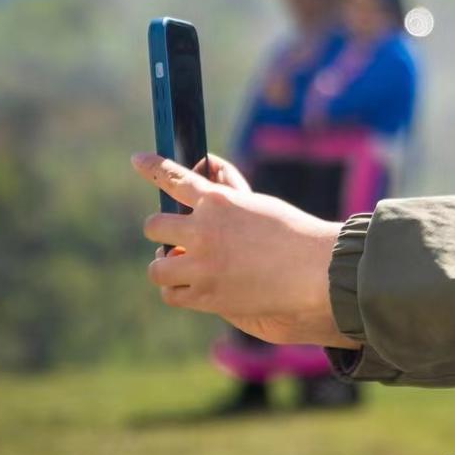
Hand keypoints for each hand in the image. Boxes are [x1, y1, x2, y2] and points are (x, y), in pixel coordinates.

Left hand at [133, 152, 360, 348]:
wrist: (316, 271)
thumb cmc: (293, 233)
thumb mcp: (257, 204)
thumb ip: (227, 193)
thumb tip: (207, 174)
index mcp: (217, 200)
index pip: (173, 178)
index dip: (152, 167)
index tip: (138, 159)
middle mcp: (203, 230)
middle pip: (154, 225)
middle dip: (164, 230)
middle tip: (178, 238)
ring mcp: (202, 265)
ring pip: (156, 266)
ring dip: (166, 264)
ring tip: (182, 266)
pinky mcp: (206, 295)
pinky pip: (171, 293)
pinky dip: (178, 289)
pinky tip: (191, 285)